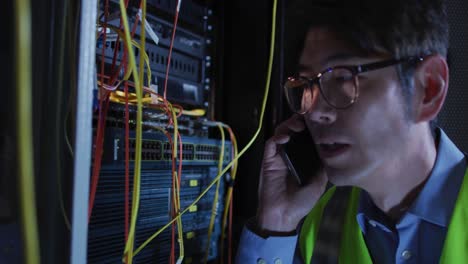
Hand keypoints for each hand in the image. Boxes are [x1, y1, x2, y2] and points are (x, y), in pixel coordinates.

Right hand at [256, 115, 327, 231]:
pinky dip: (277, 137)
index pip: (306, 137)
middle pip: (293, 130)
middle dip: (299, 122)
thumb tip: (331, 151)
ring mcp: (278, 156)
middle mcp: (290, 154)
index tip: (319, 121)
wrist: (284, 214)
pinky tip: (285, 138)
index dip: (311, 127)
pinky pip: (271, 144)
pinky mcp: (268, 159)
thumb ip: (323, 166)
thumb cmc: (301, 201)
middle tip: (306, 120)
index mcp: (303, 158)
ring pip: (281, 133)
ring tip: (297, 126)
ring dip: (288, 126)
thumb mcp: (319, 183)